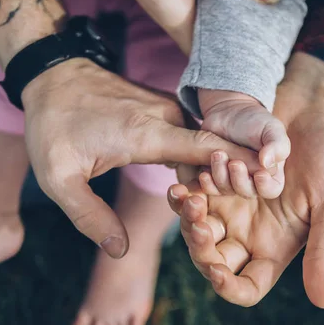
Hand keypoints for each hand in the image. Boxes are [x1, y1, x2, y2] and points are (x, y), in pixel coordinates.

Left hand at [21, 58, 260, 258]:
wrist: (54, 75)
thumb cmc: (54, 125)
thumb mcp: (58, 177)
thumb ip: (90, 216)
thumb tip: (120, 249)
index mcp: (148, 134)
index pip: (209, 149)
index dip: (240, 165)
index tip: (269, 178)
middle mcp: (165, 119)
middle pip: (214, 149)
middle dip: (234, 174)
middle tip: (258, 195)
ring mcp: (165, 110)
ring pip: (204, 143)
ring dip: (217, 167)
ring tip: (238, 190)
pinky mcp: (161, 110)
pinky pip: (191, 136)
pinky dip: (200, 156)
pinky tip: (204, 176)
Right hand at [98, 0, 282, 52]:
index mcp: (179, 24)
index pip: (212, 59)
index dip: (236, 68)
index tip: (264, 72)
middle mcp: (179, 18)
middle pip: (217, 40)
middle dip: (242, 43)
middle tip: (275, 47)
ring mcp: (178, 3)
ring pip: (214, 21)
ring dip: (237, 19)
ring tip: (270, 24)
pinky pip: (210, 2)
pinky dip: (227, 0)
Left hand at [170, 53, 323, 307]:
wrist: (314, 111)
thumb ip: (323, 251)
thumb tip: (322, 303)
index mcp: (277, 246)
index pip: (248, 286)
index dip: (229, 289)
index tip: (218, 274)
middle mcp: (250, 232)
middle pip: (213, 261)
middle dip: (200, 250)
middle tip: (200, 223)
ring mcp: (231, 206)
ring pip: (196, 230)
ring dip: (188, 220)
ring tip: (191, 197)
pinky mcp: (217, 181)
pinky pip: (191, 198)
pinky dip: (183, 196)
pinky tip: (182, 186)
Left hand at [199, 90, 289, 198]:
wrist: (230, 112)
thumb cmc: (257, 121)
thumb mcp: (272, 129)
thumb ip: (277, 146)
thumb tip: (267, 164)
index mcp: (271, 174)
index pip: (271, 190)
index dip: (265, 186)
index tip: (259, 174)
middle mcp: (253, 181)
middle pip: (247, 192)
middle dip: (239, 180)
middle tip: (235, 162)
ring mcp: (232, 181)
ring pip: (226, 190)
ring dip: (221, 175)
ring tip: (218, 154)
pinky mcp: (215, 177)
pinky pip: (210, 188)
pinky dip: (207, 184)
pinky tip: (204, 174)